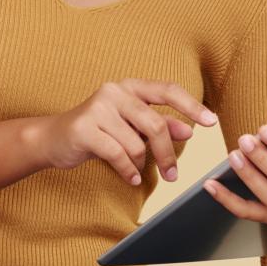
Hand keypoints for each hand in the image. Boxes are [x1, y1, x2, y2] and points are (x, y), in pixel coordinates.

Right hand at [44, 79, 218, 186]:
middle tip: (173, 175)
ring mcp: (98, 108)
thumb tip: (189, 130)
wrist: (54, 139)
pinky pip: (118, 154)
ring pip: (136, 143)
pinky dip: (128, 171)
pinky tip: (131, 178)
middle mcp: (114, 91)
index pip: (167, 90)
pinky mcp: (84, 128)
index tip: (212, 122)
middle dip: (167, 153)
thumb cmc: (99, 131)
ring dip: (141, 164)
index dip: (191, 105)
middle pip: (154, 124)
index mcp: (130, 87)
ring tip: (137, 171)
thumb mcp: (131, 128)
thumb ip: (160, 126)